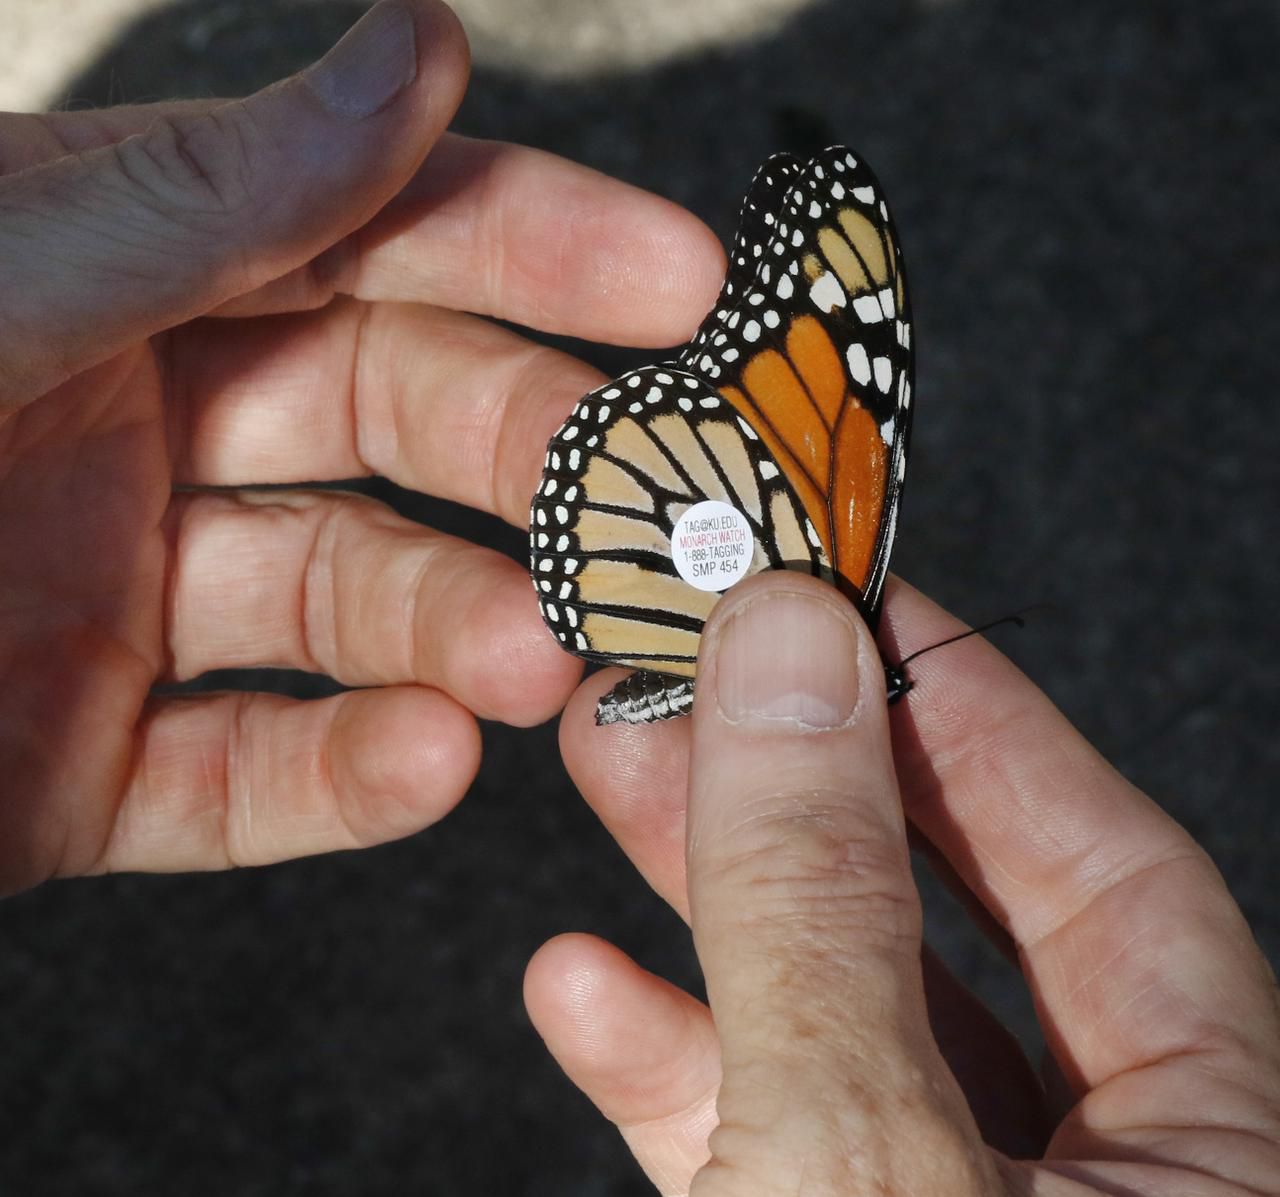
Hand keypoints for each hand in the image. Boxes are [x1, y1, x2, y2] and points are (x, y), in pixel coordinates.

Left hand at [0, 0, 722, 894]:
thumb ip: (220, 183)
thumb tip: (424, 49)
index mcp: (119, 281)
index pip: (378, 235)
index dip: (539, 247)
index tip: (679, 286)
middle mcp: (144, 431)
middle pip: (395, 431)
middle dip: (526, 468)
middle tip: (638, 519)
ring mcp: (125, 606)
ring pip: (344, 611)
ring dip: (458, 637)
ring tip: (534, 666)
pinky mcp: (95, 768)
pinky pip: (250, 771)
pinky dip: (345, 774)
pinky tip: (430, 764)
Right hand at [530, 572, 1279, 1194]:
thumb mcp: (861, 1155)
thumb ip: (820, 908)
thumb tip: (785, 654)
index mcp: (1228, 1164)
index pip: (1110, 868)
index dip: (968, 715)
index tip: (852, 605)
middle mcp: (1113, 1193)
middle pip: (951, 925)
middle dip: (803, 786)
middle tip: (698, 667)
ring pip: (838, 1021)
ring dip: (708, 899)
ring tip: (611, 771)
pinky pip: (759, 1144)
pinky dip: (668, 1063)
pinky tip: (581, 983)